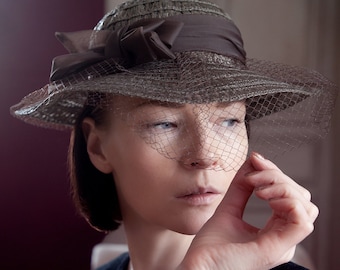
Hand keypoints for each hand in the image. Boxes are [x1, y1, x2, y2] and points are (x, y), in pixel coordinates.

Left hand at [178, 152, 318, 269]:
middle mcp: (282, 237)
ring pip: (305, 205)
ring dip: (282, 186)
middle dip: (277, 176)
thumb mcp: (228, 208)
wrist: (197, 267)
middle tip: (252, 177)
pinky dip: (287, 200)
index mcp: (274, 230)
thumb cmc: (210, 247)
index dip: (275, 173)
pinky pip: (302, 222)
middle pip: (299, 197)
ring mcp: (281, 244)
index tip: (255, 160)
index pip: (290, 196)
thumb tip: (253, 160)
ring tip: (256, 188)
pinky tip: (264, 196)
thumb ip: (241, 187)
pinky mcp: (277, 249)